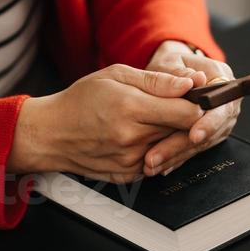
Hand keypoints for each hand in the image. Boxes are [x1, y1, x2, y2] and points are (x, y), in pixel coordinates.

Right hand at [7, 65, 202, 181]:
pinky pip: (158, 162)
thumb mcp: (117, 76)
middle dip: (187, 120)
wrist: (51, 134)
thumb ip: (157, 81)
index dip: (198, 104)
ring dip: (172, 136)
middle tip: (180, 108)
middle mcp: (133, 138)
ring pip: (172, 148)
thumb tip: (190, 84)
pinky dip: (157, 150)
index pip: (187, 113)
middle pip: (183, 132)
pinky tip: (143, 137)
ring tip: (154, 121)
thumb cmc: (81, 100)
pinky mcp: (129, 175)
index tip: (198, 98)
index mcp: (131, 108)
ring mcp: (131, 160)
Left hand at [144, 41, 240, 176]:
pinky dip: (177, 158)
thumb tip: (193, 80)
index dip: (209, 123)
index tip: (193, 135)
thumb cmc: (172, 64)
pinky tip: (161, 165)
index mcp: (223, 79)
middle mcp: (227, 103)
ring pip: (202, 144)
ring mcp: (220, 121)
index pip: (221, 105)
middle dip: (183, 145)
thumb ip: (179, 72)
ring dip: (177, 156)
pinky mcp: (210, 135)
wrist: (173, 72)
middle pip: (211, 130)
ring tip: (152, 164)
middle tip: (158, 156)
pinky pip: (195, 150)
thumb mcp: (171, 60)